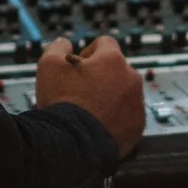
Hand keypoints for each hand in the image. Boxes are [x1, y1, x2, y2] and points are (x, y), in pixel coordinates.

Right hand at [33, 34, 144, 157]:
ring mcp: (137, 102)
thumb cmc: (62, 103)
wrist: (73, 144)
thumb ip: (58, 48)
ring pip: (124, 92)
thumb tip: (65, 43)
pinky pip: (129, 114)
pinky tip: (98, 124)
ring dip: (110, 96)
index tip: (77, 67)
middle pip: (117, 69)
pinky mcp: (138, 125)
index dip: (88, 53)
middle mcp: (131, 78)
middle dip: (101, 76)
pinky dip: (117, 117)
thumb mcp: (49, 65)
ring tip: (89, 110)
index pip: (104, 43)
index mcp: (112, 60)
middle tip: (80, 91)